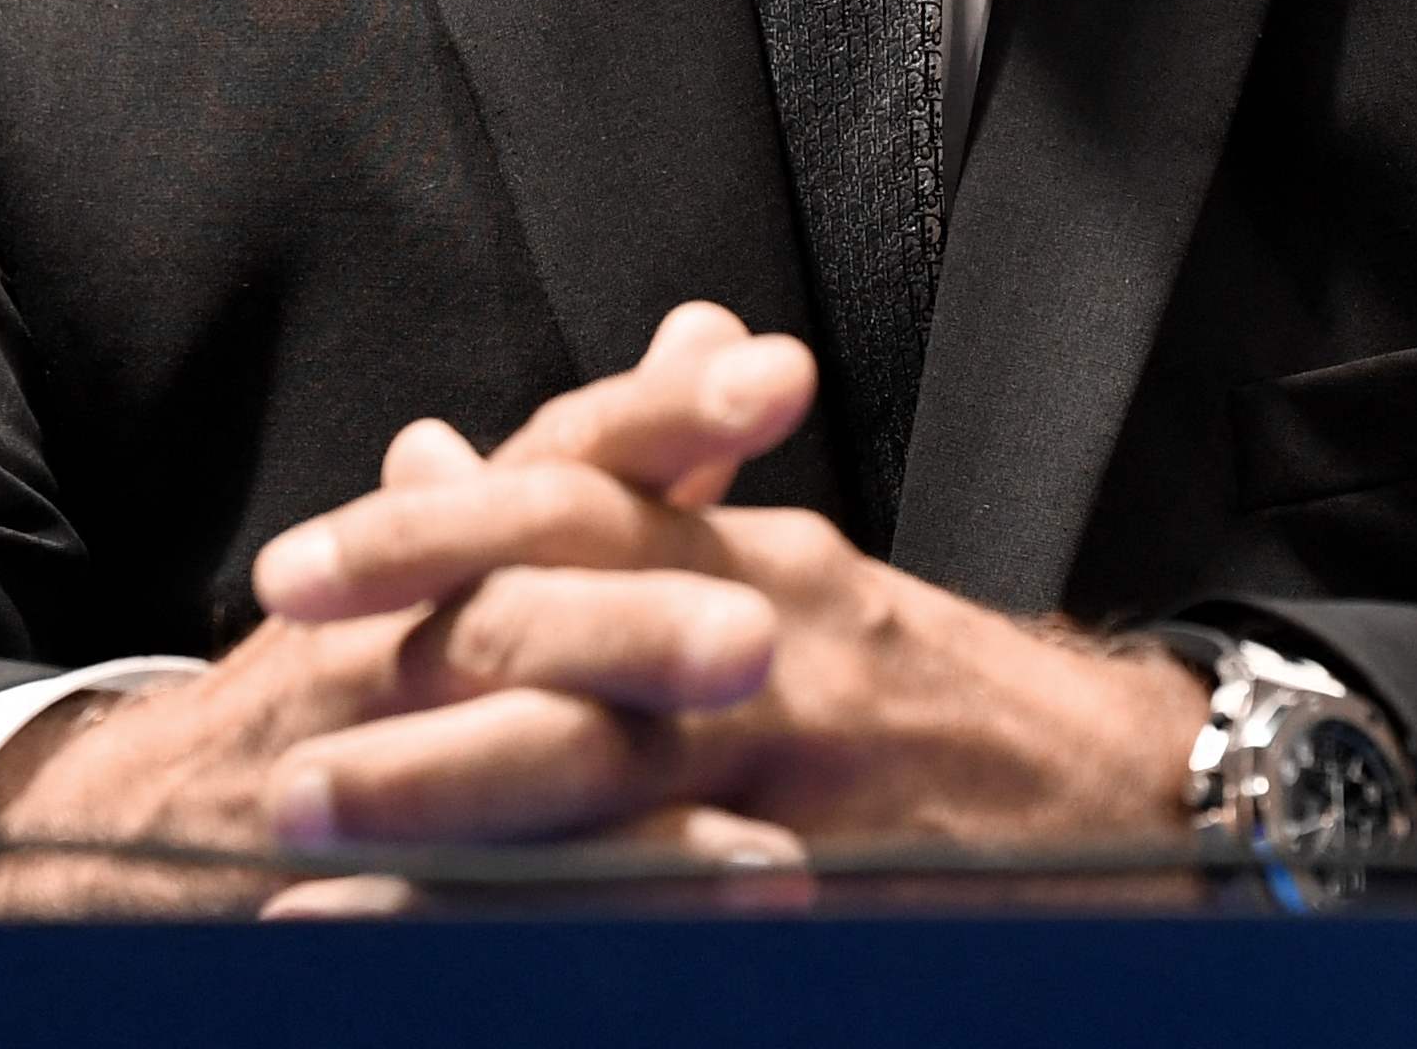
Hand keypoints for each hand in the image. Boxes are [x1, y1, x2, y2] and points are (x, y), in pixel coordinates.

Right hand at [0, 306, 818, 915]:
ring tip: (768, 850)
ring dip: (627, 819)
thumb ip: (600, 464)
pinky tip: (662, 950)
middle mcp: (387, 644)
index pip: (552, 459)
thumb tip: (707, 331)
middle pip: (509, 619)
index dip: (657, 413)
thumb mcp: (454, 545)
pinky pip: (461, 916)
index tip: (773, 373)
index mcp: (436, 548)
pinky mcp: (352, 891)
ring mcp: (357, 773)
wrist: (130, 818)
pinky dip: (567, 927)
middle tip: (752, 639)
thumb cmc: (339, 671)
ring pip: (485, 774)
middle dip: (630, 627)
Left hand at [245, 315, 1206, 869]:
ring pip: (603, 791)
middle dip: (413, 697)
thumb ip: (605, 515)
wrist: (1132, 793)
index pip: (571, 508)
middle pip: (570, 648)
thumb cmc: (921, 686)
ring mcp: (804, 777)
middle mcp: (772, 650)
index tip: (293, 572)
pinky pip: (669, 907)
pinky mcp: (828, 886)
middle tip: (284, 741)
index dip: (426, 537)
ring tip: (314, 869)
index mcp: (753, 557)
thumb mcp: (775, 568)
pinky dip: (548, 935)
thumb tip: (423, 453)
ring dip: (451, 830)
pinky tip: (444, 964)